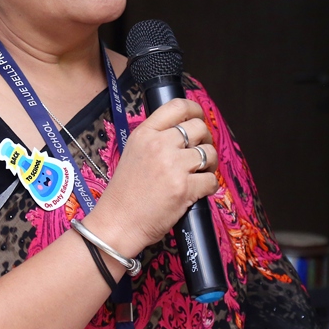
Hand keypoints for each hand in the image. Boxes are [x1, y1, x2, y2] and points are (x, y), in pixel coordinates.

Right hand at [88, 98, 218, 254]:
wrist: (117, 223)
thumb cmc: (124, 194)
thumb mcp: (133, 153)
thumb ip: (155, 139)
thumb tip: (184, 133)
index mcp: (144, 133)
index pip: (177, 106)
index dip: (194, 110)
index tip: (199, 118)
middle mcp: (159, 145)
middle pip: (199, 128)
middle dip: (206, 140)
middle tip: (201, 153)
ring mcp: (172, 166)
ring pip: (209, 153)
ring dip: (210, 165)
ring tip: (200, 173)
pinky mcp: (184, 188)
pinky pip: (212, 180)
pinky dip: (209, 187)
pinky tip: (198, 191)